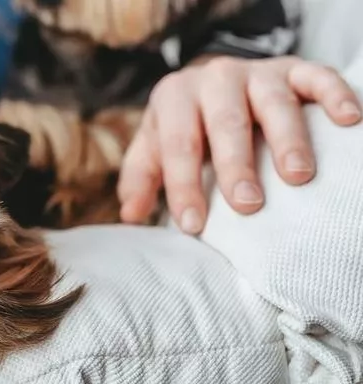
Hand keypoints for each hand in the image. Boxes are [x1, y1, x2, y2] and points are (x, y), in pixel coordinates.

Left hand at [117, 55, 360, 233]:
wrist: (212, 82)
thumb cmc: (184, 127)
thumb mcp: (154, 147)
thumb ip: (141, 178)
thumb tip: (131, 215)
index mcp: (175, 97)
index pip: (178, 145)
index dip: (183, 186)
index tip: (193, 225)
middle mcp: (215, 78)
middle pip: (226, 123)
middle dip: (235, 164)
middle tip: (247, 204)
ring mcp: (257, 72)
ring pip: (274, 102)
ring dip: (288, 139)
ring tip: (298, 177)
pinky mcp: (294, 69)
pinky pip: (317, 77)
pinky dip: (334, 96)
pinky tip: (348, 121)